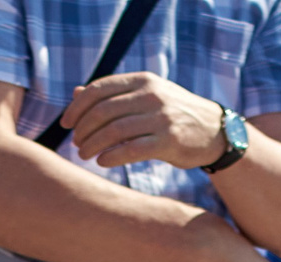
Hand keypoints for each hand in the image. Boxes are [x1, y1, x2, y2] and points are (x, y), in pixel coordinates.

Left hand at [61, 72, 229, 170]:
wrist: (215, 131)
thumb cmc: (173, 115)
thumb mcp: (146, 96)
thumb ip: (113, 95)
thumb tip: (76, 94)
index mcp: (143, 80)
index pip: (99, 89)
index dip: (77, 107)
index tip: (66, 124)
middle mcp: (151, 95)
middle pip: (102, 111)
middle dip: (83, 129)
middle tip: (76, 143)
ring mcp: (161, 118)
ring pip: (114, 131)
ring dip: (92, 145)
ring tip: (84, 154)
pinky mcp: (169, 141)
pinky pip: (131, 150)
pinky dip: (111, 156)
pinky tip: (102, 162)